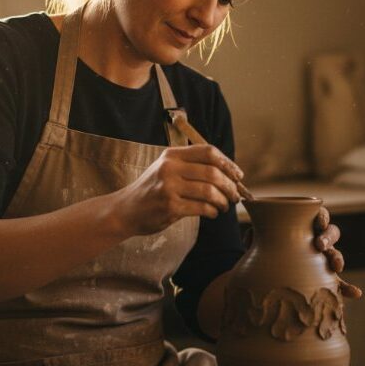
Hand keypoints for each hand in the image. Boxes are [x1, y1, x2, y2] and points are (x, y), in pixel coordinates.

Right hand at [110, 144, 242, 236]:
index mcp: (172, 155)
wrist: (126, 209)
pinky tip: (212, 213)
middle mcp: (170, 168)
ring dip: (223, 201)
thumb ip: (191, 165)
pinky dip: (212, 211)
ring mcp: (169, 187)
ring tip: (224, 206)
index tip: (238, 175)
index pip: (208, 152)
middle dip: (230, 186)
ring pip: (209, 191)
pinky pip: (201, 208)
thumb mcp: (166, 168)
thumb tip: (228, 172)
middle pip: (213, 172)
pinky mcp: (169, 207)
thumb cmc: (152, 189)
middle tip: (235, 195)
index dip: (228, 163)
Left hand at [242, 203, 362, 298]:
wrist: (268, 268)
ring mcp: (322, 259)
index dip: (322, 217)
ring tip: (336, 266)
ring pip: (336, 254)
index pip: (319, 215)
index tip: (319, 222)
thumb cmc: (266, 246)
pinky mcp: (324, 278)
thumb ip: (255, 236)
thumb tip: (249, 238)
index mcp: (305, 224)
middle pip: (331, 233)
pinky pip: (339, 284)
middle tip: (320, 245)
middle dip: (328, 238)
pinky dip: (348, 288)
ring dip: (337, 258)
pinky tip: (356, 293)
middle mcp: (317, 239)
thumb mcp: (259, 239)